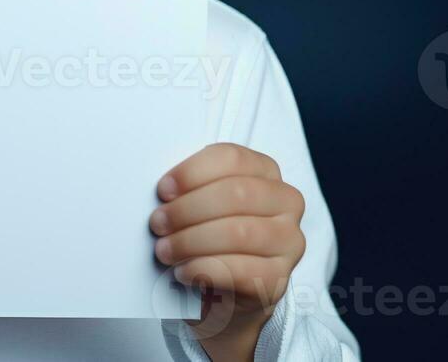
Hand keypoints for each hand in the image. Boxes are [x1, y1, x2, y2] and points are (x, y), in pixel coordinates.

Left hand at [150, 143, 305, 359]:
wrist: (226, 289)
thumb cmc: (213, 237)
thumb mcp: (205, 202)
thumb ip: (193, 188)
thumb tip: (166, 190)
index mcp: (266, 171)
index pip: (232, 158)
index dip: (192, 172)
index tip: (164, 190)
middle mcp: (285, 202)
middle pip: (235, 194)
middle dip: (188, 209)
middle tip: (159, 223)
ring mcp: (288, 241)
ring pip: (238, 232)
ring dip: (191, 241)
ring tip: (165, 249)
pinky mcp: (279, 278)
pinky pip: (240, 271)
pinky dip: (204, 269)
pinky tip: (184, 271)